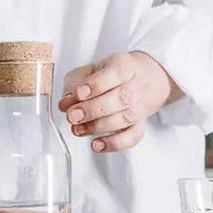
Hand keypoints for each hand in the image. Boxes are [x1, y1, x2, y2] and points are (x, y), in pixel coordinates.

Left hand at [58, 51, 182, 153]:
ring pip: (124, 119)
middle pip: (120, 99)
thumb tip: (65, 102)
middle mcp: (136, 87)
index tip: (79, 94)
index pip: (114, 74)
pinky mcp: (140, 125)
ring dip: (98, 127)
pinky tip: (97, 145)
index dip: (95, 85)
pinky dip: (114, 144)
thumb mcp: (92, 69)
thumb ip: (76, 83)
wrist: (146, 81)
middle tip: (73, 115)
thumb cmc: (115, 75)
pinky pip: (132, 137)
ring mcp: (140, 107)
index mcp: (125, 66)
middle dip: (93, 109)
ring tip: (78, 129)